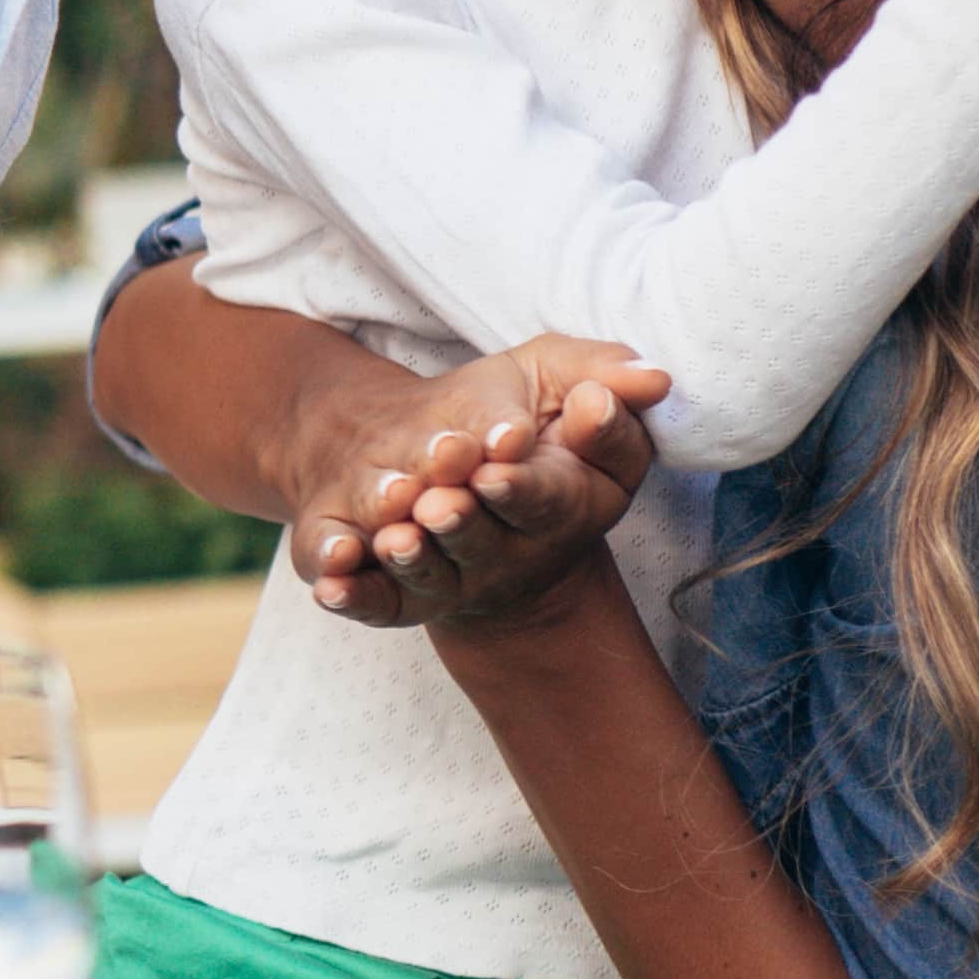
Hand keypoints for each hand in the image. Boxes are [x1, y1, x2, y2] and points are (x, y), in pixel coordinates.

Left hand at [293, 336, 668, 624]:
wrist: (456, 472)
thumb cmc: (523, 424)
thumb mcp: (560, 382)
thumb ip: (602, 379)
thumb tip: (648, 377)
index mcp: (558, 502)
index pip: (546, 497)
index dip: (521, 483)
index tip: (497, 458)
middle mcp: (506, 549)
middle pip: (480, 538)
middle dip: (461, 520)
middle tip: (440, 502)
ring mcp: (451, 575)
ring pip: (427, 572)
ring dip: (410, 556)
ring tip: (394, 537)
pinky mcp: (397, 592)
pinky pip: (373, 601)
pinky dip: (352, 595)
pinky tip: (329, 586)